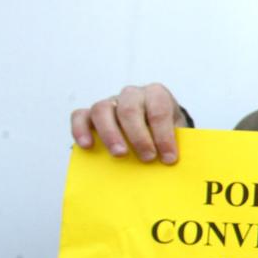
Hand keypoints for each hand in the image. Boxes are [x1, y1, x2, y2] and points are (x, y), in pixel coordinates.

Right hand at [70, 83, 187, 163]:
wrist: (152, 125)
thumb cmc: (165, 130)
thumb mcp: (178, 133)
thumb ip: (177, 143)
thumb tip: (172, 163)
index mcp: (157, 94)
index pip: (159, 110)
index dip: (164, 135)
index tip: (168, 158)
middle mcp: (132, 94)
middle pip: (129, 109)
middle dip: (139, 136)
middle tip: (147, 158)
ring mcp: (110, 101)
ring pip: (102, 110)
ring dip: (110, 134)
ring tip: (120, 154)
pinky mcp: (90, 113)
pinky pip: (80, 116)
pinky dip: (81, 130)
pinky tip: (87, 146)